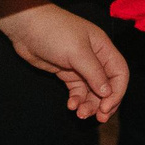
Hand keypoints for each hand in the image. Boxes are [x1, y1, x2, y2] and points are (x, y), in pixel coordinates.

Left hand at [0, 0, 128, 120]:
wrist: (25, 26)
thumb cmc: (54, 32)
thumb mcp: (77, 52)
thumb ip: (94, 73)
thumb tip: (108, 93)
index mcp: (103, 48)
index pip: (120, 73)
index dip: (117, 92)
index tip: (106, 107)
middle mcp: (95, 58)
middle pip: (107, 85)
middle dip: (104, 102)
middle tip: (98, 118)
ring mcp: (80, 67)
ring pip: (92, 91)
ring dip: (89, 104)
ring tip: (79, 113)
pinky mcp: (66, 73)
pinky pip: (78, 91)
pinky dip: (76, 100)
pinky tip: (70, 105)